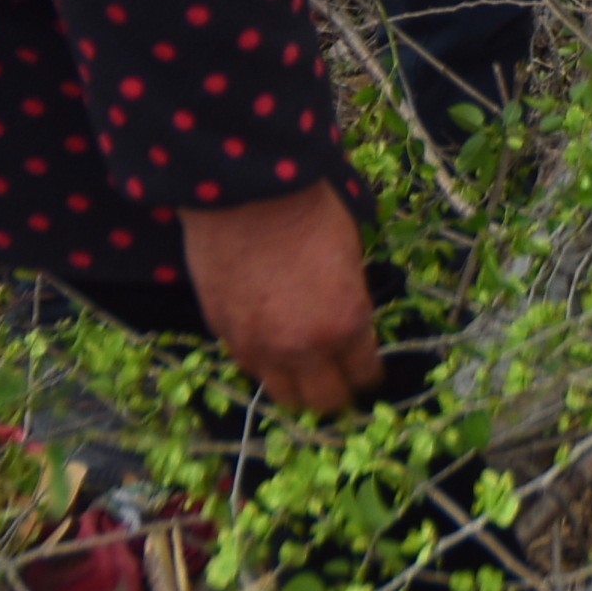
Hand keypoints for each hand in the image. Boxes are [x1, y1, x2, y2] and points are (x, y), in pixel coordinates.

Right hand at [179, 181, 381, 413]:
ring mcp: (258, 345)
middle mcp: (303, 348)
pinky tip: (270, 346)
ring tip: (302, 372)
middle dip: (336, 395)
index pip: (364, 375)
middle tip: (338, 382)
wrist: (246, 189)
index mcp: (346, 324)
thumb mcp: (352, 256)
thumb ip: (351, 302)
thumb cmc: (310, 209)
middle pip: (323, 401)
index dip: (369, 376)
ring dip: (296, 385)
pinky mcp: (223, 333)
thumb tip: (349, 324)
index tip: (368, 372)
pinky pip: (248, 364)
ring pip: (281, 393)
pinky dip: (262, 362)